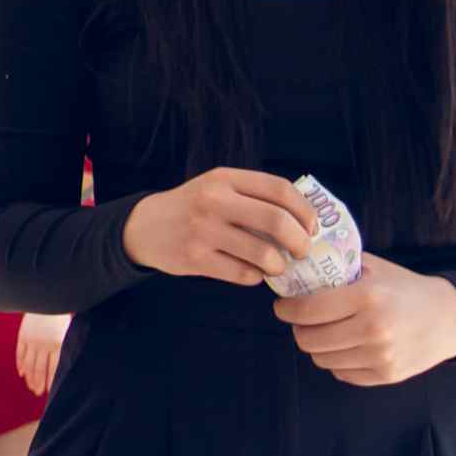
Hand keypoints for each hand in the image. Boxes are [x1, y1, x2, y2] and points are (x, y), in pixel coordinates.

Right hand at [13, 312, 69, 398]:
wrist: (47, 296)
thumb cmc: (63, 313)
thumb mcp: (70, 329)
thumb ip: (69, 345)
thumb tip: (72, 363)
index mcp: (58, 343)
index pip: (54, 368)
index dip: (52, 381)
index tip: (51, 391)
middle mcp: (44, 343)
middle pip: (40, 369)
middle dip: (39, 383)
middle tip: (38, 393)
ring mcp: (32, 340)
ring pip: (30, 364)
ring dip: (30, 377)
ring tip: (31, 387)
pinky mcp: (23, 335)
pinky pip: (20, 353)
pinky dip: (21, 364)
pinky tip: (22, 373)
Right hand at [121, 168, 320, 286]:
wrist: (143, 226)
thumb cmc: (193, 207)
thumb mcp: (218, 188)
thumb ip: (254, 196)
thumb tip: (303, 220)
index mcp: (225, 179)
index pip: (279, 189)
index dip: (304, 210)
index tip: (312, 227)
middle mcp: (214, 201)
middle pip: (276, 221)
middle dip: (300, 241)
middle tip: (303, 251)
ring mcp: (203, 230)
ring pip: (262, 253)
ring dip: (279, 265)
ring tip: (277, 266)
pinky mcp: (195, 258)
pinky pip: (242, 274)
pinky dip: (255, 277)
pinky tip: (252, 272)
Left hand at [274, 255, 455, 386]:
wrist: (449, 318)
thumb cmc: (405, 289)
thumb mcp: (375, 268)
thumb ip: (338, 266)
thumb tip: (296, 265)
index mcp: (367, 297)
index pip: (307, 310)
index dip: (286, 310)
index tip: (283, 307)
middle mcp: (373, 328)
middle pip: (308, 339)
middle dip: (299, 329)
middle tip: (302, 320)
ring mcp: (380, 356)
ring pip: (322, 359)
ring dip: (318, 346)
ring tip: (326, 332)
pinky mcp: (385, 375)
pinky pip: (341, 373)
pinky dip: (338, 360)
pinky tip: (348, 346)